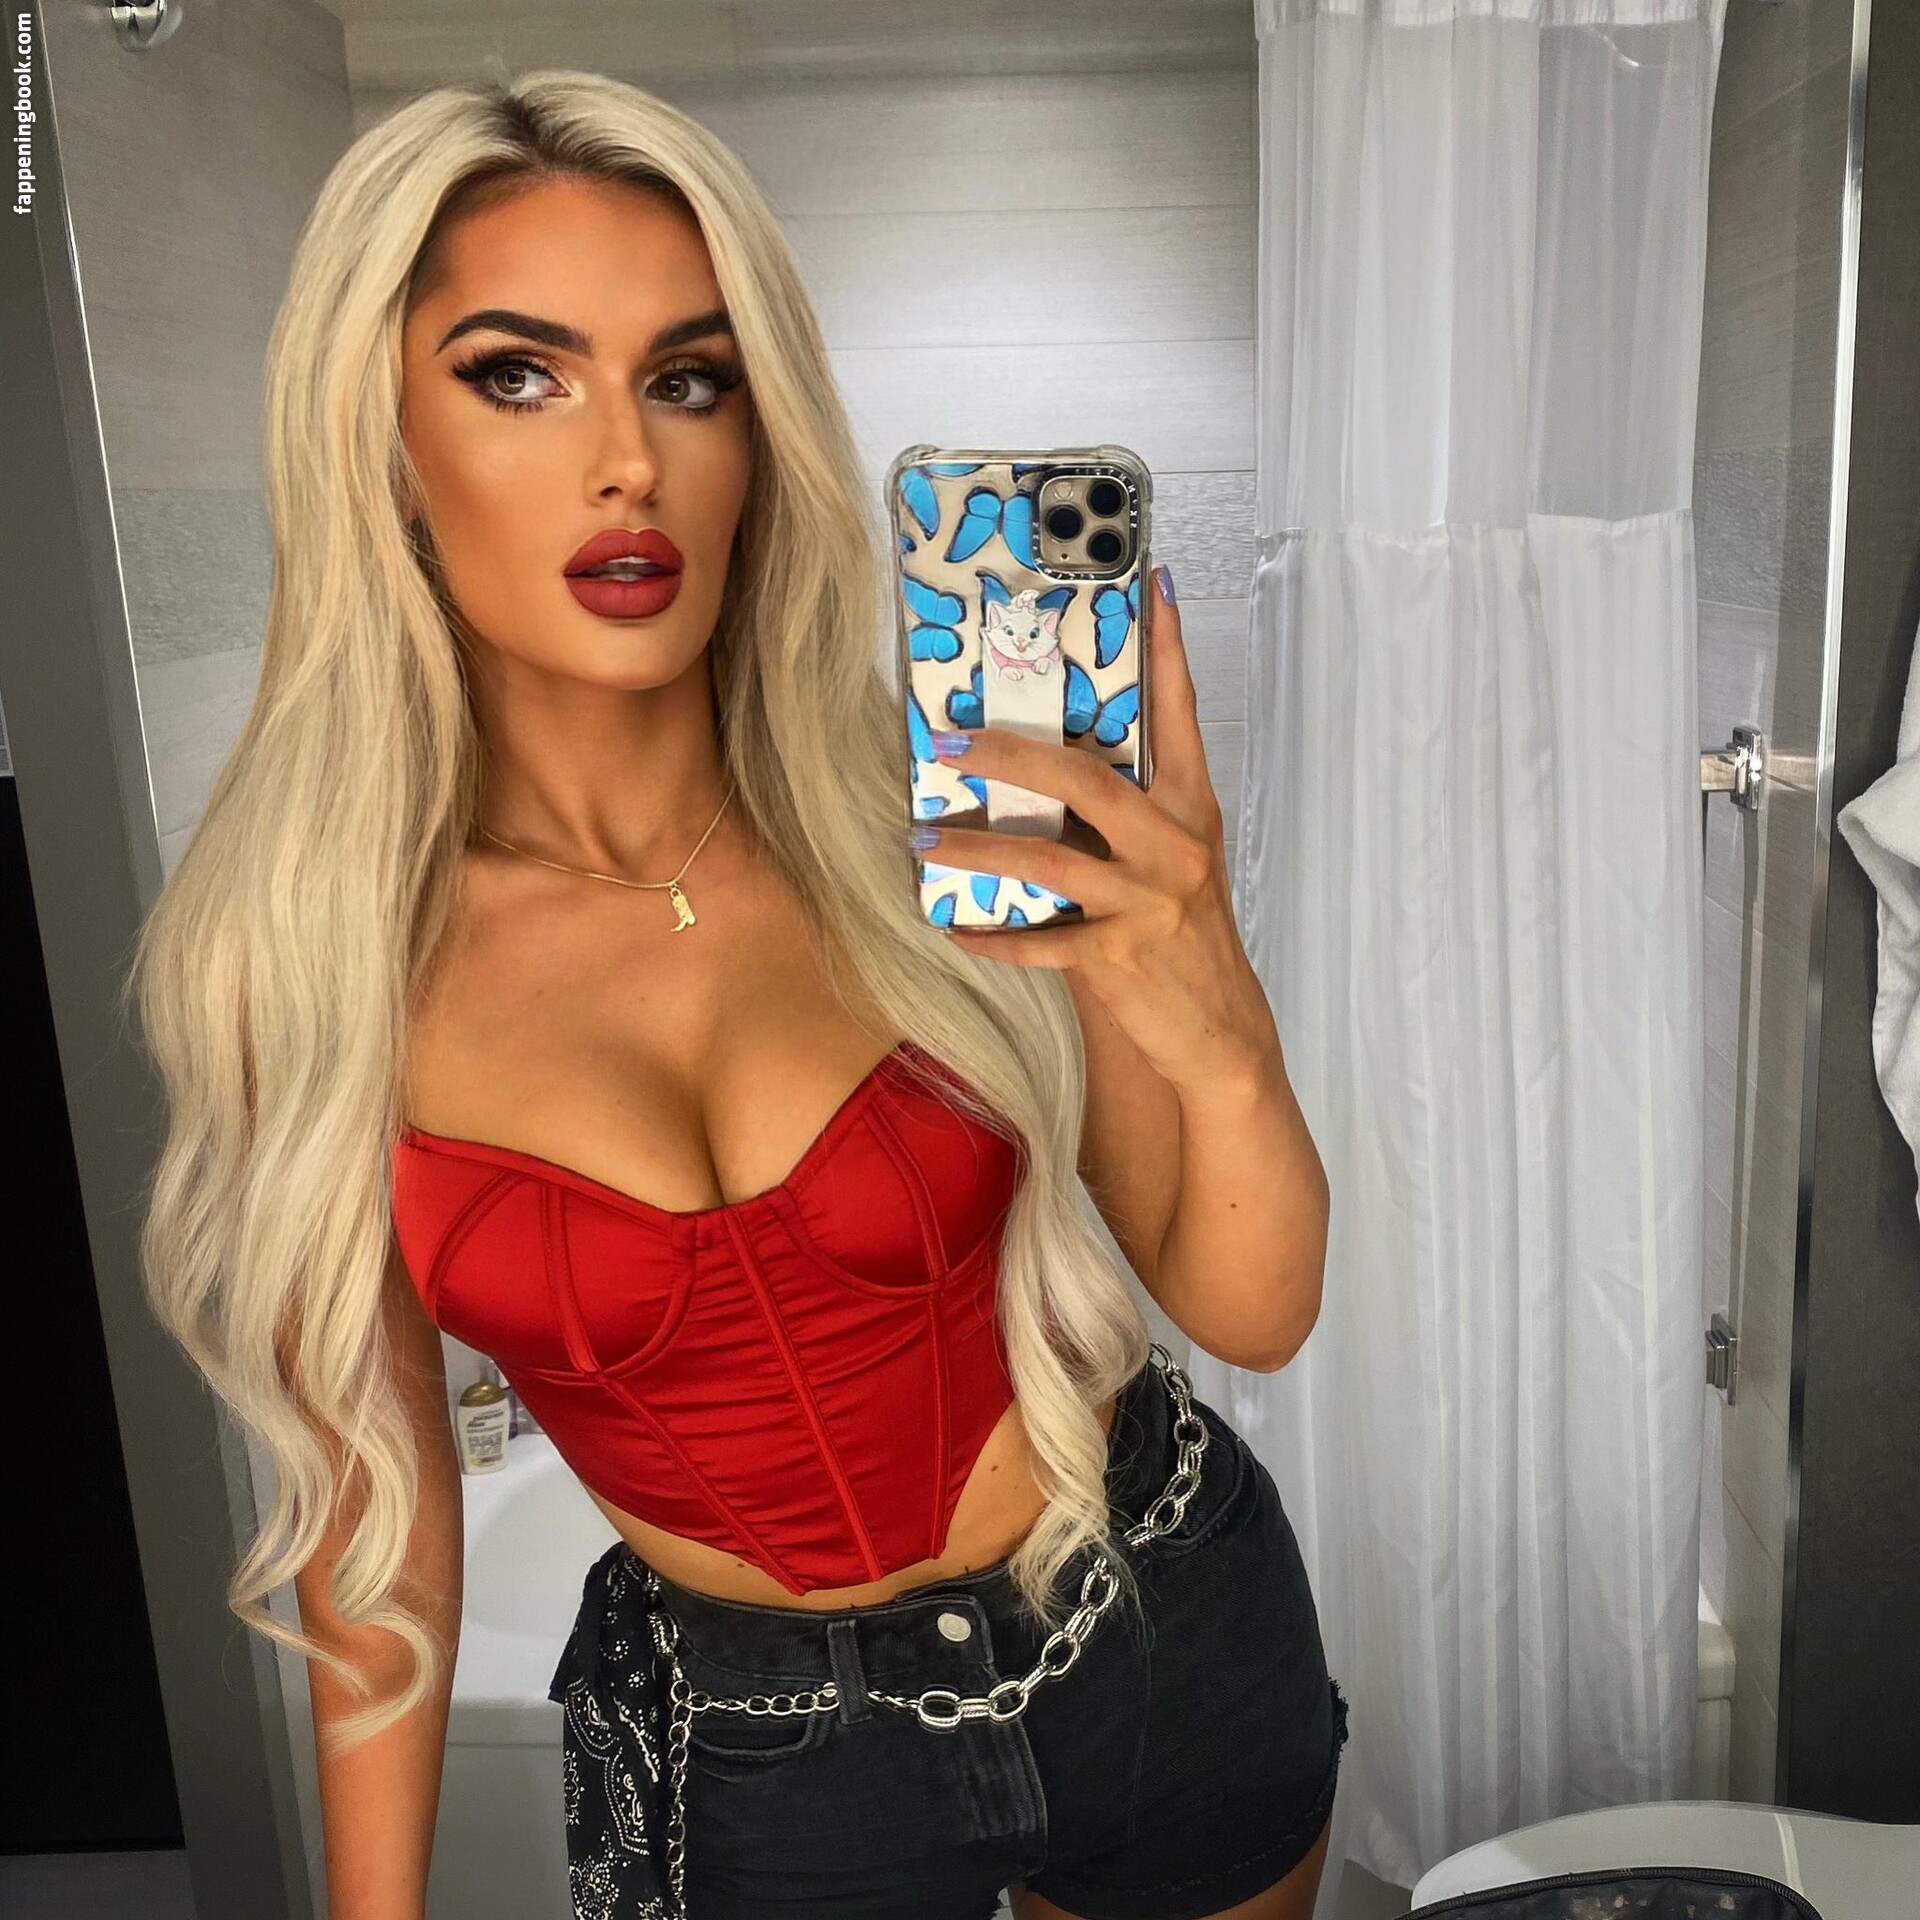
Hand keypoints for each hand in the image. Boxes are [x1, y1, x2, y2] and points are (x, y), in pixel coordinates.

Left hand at [913, 567, 1282, 1097]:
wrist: (1222, 1034)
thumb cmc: (1187, 939)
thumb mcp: (1173, 865)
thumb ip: (1123, 820)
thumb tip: (1041, 775)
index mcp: (1189, 812)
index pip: (1180, 717)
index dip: (1167, 654)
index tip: (1156, 591)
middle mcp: (1173, 848)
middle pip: (1088, 779)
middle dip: (1011, 755)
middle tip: (948, 741)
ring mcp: (1147, 903)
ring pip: (1051, 859)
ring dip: (979, 848)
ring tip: (926, 838)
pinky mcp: (1119, 960)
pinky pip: (1042, 943)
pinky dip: (996, 937)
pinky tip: (957, 930)